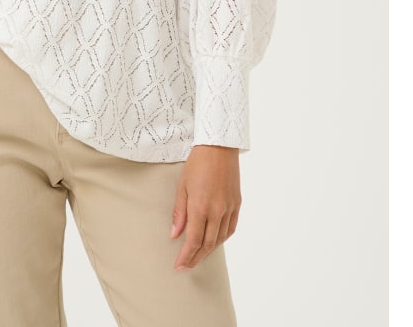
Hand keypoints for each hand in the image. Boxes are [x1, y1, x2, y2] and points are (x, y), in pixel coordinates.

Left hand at [170, 145, 240, 270]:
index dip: (186, 256)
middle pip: (207, 244)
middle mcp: (217, 211)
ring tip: (198, 256)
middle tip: (186, 266)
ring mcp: (229, 208)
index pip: (194, 241)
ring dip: (209, 251)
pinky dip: (222, 238)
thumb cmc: (197, 163)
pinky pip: (230, 228)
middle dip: (196, 258)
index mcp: (200, 207)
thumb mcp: (182, 186)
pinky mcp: (237, 204)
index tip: (179, 265)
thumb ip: (179, 213)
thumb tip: (175, 235)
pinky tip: (214, 241)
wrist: (218, 146)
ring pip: (220, 239)